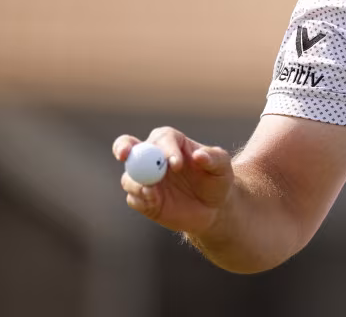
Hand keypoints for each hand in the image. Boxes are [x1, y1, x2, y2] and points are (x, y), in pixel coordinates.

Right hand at [113, 127, 233, 235]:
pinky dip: (141, 200)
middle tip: (125, 155)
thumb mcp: (222, 167)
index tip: (176, 165)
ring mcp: (144, 178)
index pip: (162, 138)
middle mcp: (153, 157)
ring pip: (129, 176)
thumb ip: (214, 158)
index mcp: (172, 142)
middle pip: (128, 145)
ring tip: (153, 192)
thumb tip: (199, 155)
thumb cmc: (217, 180)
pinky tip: (155, 202)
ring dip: (137, 183)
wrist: (214, 208)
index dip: (165, 148)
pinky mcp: (142, 199)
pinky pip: (133, 198)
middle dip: (123, 148)